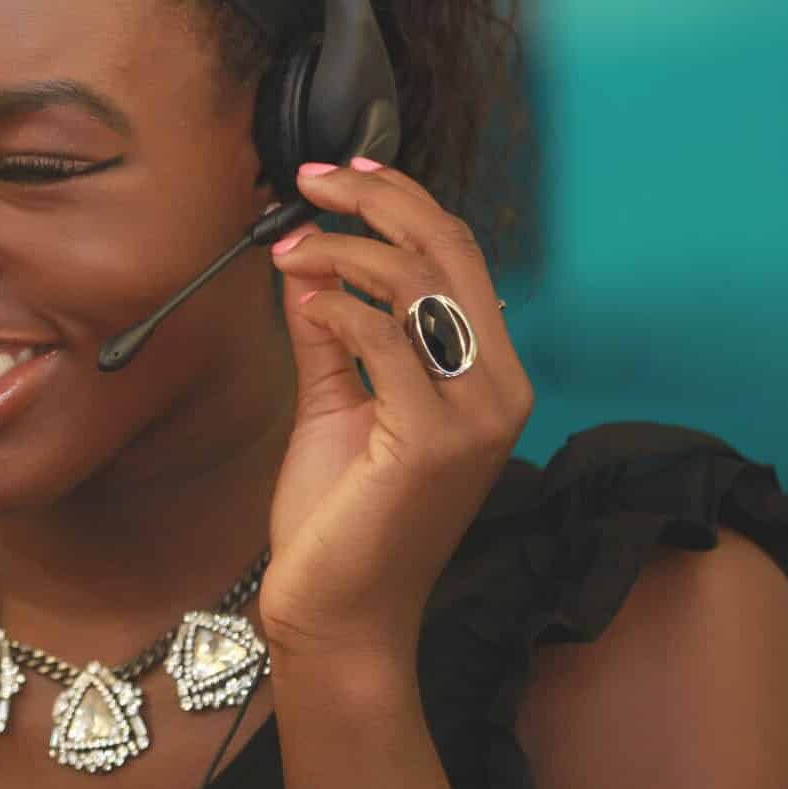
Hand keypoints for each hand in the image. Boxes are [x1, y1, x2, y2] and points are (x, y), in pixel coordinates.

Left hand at [258, 158, 532, 664]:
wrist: (338, 614)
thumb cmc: (340, 519)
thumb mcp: (335, 403)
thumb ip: (331, 333)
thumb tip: (309, 260)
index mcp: (487, 376)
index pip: (460, 257)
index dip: (403, 202)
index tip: (340, 174)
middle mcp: (499, 388)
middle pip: (451, 251)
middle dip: (377, 200)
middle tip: (308, 181)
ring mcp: (475, 416)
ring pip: (419, 283)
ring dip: (344, 250)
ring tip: (288, 249)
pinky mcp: (435, 441)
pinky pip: (384, 338)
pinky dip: (337, 307)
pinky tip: (302, 304)